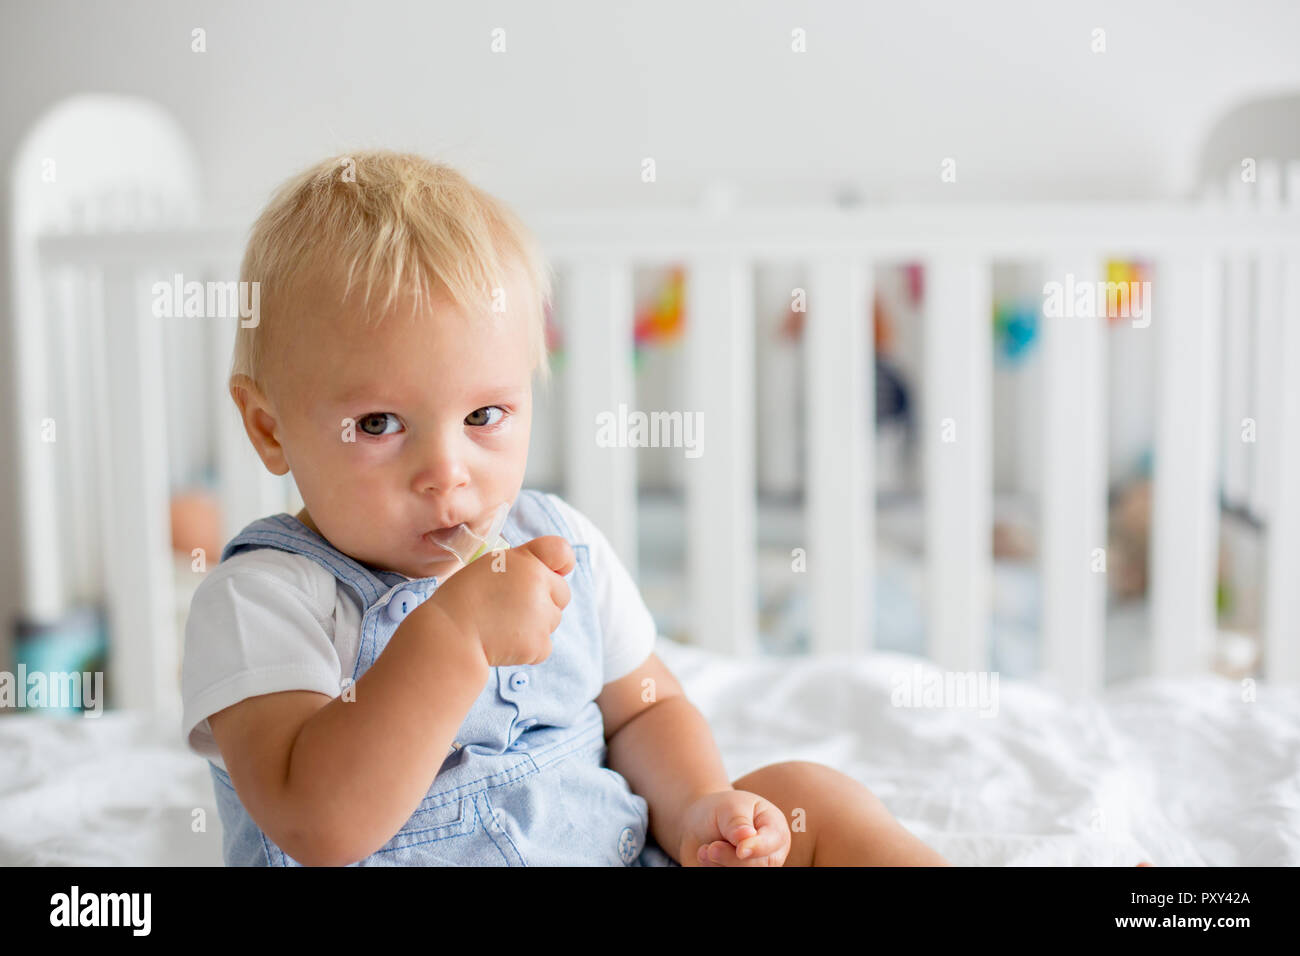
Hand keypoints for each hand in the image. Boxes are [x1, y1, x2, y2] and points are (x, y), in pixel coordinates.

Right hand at [421, 535, 574, 666]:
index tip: (554, 572)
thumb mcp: (489, 566)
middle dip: (546, 601)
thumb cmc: (461, 599)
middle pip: (562, 593)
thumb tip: (549, 574)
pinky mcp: (539, 644)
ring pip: (553, 620)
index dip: (560, 564)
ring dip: (536, 625)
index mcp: (525, 560)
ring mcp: (542, 615)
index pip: (561, 551)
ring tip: (502, 625)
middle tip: (512, 608)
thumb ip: (521, 566)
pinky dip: (528, 649)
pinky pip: (544, 646)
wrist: (449, 635)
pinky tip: (504, 643)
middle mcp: (539, 583)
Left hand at [677, 789, 790, 866]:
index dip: (757, 848)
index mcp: (775, 828)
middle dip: (731, 858)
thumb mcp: (729, 807)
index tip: (740, 850)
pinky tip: (706, 858)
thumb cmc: (721, 810)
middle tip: (712, 848)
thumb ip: (738, 822)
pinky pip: (728, 880)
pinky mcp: (739, 875)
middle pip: (760, 865)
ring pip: (743, 874)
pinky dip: (713, 869)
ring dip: (720, 865)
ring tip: (706, 849)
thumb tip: (747, 836)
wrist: (702, 823)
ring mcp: (756, 867)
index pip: (774, 841)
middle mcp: (771, 853)